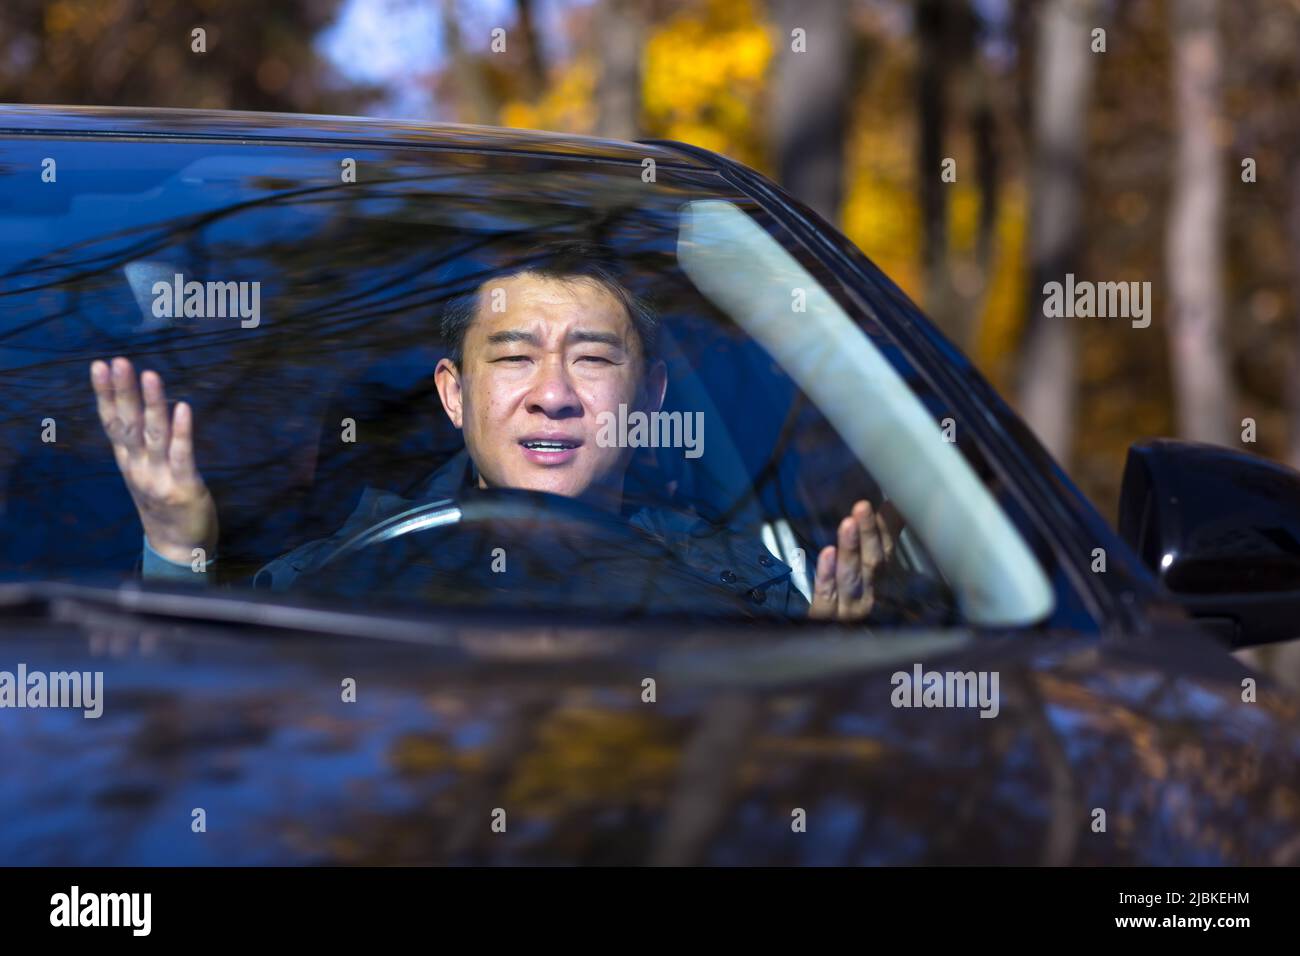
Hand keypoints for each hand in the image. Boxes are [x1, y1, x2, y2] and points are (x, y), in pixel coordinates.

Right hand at [91, 357, 217, 564]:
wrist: (179, 548)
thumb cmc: (164, 504)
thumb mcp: (144, 472)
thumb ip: (140, 444)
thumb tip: (137, 407)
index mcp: (128, 460)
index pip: (112, 421)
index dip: (106, 394)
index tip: (99, 365)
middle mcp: (138, 466)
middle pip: (128, 423)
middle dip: (123, 391)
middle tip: (118, 362)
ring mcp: (159, 477)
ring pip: (154, 434)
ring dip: (152, 404)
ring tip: (150, 375)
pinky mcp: (184, 487)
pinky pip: (182, 455)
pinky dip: (182, 431)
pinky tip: (183, 408)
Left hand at [809, 500, 894, 621]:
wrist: (830, 644)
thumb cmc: (851, 598)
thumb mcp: (868, 567)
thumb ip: (882, 535)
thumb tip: (894, 504)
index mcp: (880, 580)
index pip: (887, 550)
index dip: (884, 527)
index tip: (886, 502)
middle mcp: (869, 595)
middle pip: (872, 563)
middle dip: (868, 534)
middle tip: (863, 507)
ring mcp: (848, 609)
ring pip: (851, 578)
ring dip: (850, 550)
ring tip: (848, 524)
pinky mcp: (824, 618)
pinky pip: (826, 597)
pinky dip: (827, 576)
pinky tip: (826, 554)